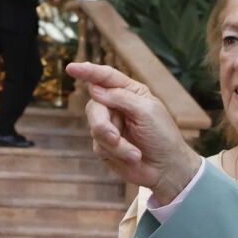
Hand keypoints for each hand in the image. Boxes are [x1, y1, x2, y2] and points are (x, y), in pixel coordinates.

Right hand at [66, 61, 202, 197]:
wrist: (167, 169)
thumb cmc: (163, 136)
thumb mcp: (147, 111)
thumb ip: (121, 97)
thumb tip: (94, 88)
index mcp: (130, 92)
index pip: (106, 77)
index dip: (88, 72)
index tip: (71, 68)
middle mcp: (116, 106)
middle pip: (95, 106)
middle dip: (102, 124)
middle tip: (114, 138)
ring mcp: (109, 126)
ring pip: (95, 128)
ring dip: (116, 145)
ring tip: (135, 155)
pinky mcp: (105, 146)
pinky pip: (99, 146)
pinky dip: (117, 154)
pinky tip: (132, 159)